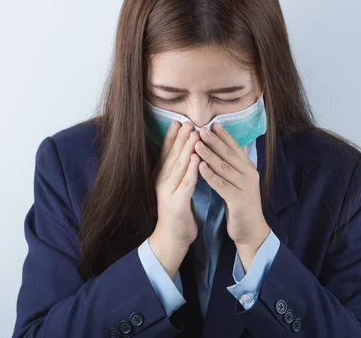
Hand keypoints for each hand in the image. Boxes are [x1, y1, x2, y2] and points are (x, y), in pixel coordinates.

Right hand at [149, 120, 200, 277]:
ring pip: (178, 166)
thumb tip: (186, 154)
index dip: (172, 137)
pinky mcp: (176, 204)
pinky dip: (191, 171)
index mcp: (162, 177)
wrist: (171, 239)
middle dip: (180, 137)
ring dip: (186, 149)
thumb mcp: (175, 189)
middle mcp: (162, 182)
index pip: (167, 153)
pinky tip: (197, 160)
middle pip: (172, 156)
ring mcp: (168, 192)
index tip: (179, 121)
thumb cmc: (177, 213)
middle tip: (187, 121)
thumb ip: (179, 172)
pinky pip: (185, 184)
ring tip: (194, 134)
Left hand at [194, 122, 269, 269]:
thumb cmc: (241, 204)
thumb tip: (232, 145)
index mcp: (249, 168)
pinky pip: (222, 185)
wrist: (251, 231)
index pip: (235, 147)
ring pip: (225, 167)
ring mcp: (246, 187)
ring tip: (197, 143)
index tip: (212, 123)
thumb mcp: (239, 181)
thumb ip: (234, 165)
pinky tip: (200, 167)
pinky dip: (210, 175)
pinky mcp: (239, 200)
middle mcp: (250, 174)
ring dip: (209, 154)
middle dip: (214, 140)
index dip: (223, 135)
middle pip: (229, 154)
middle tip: (201, 128)